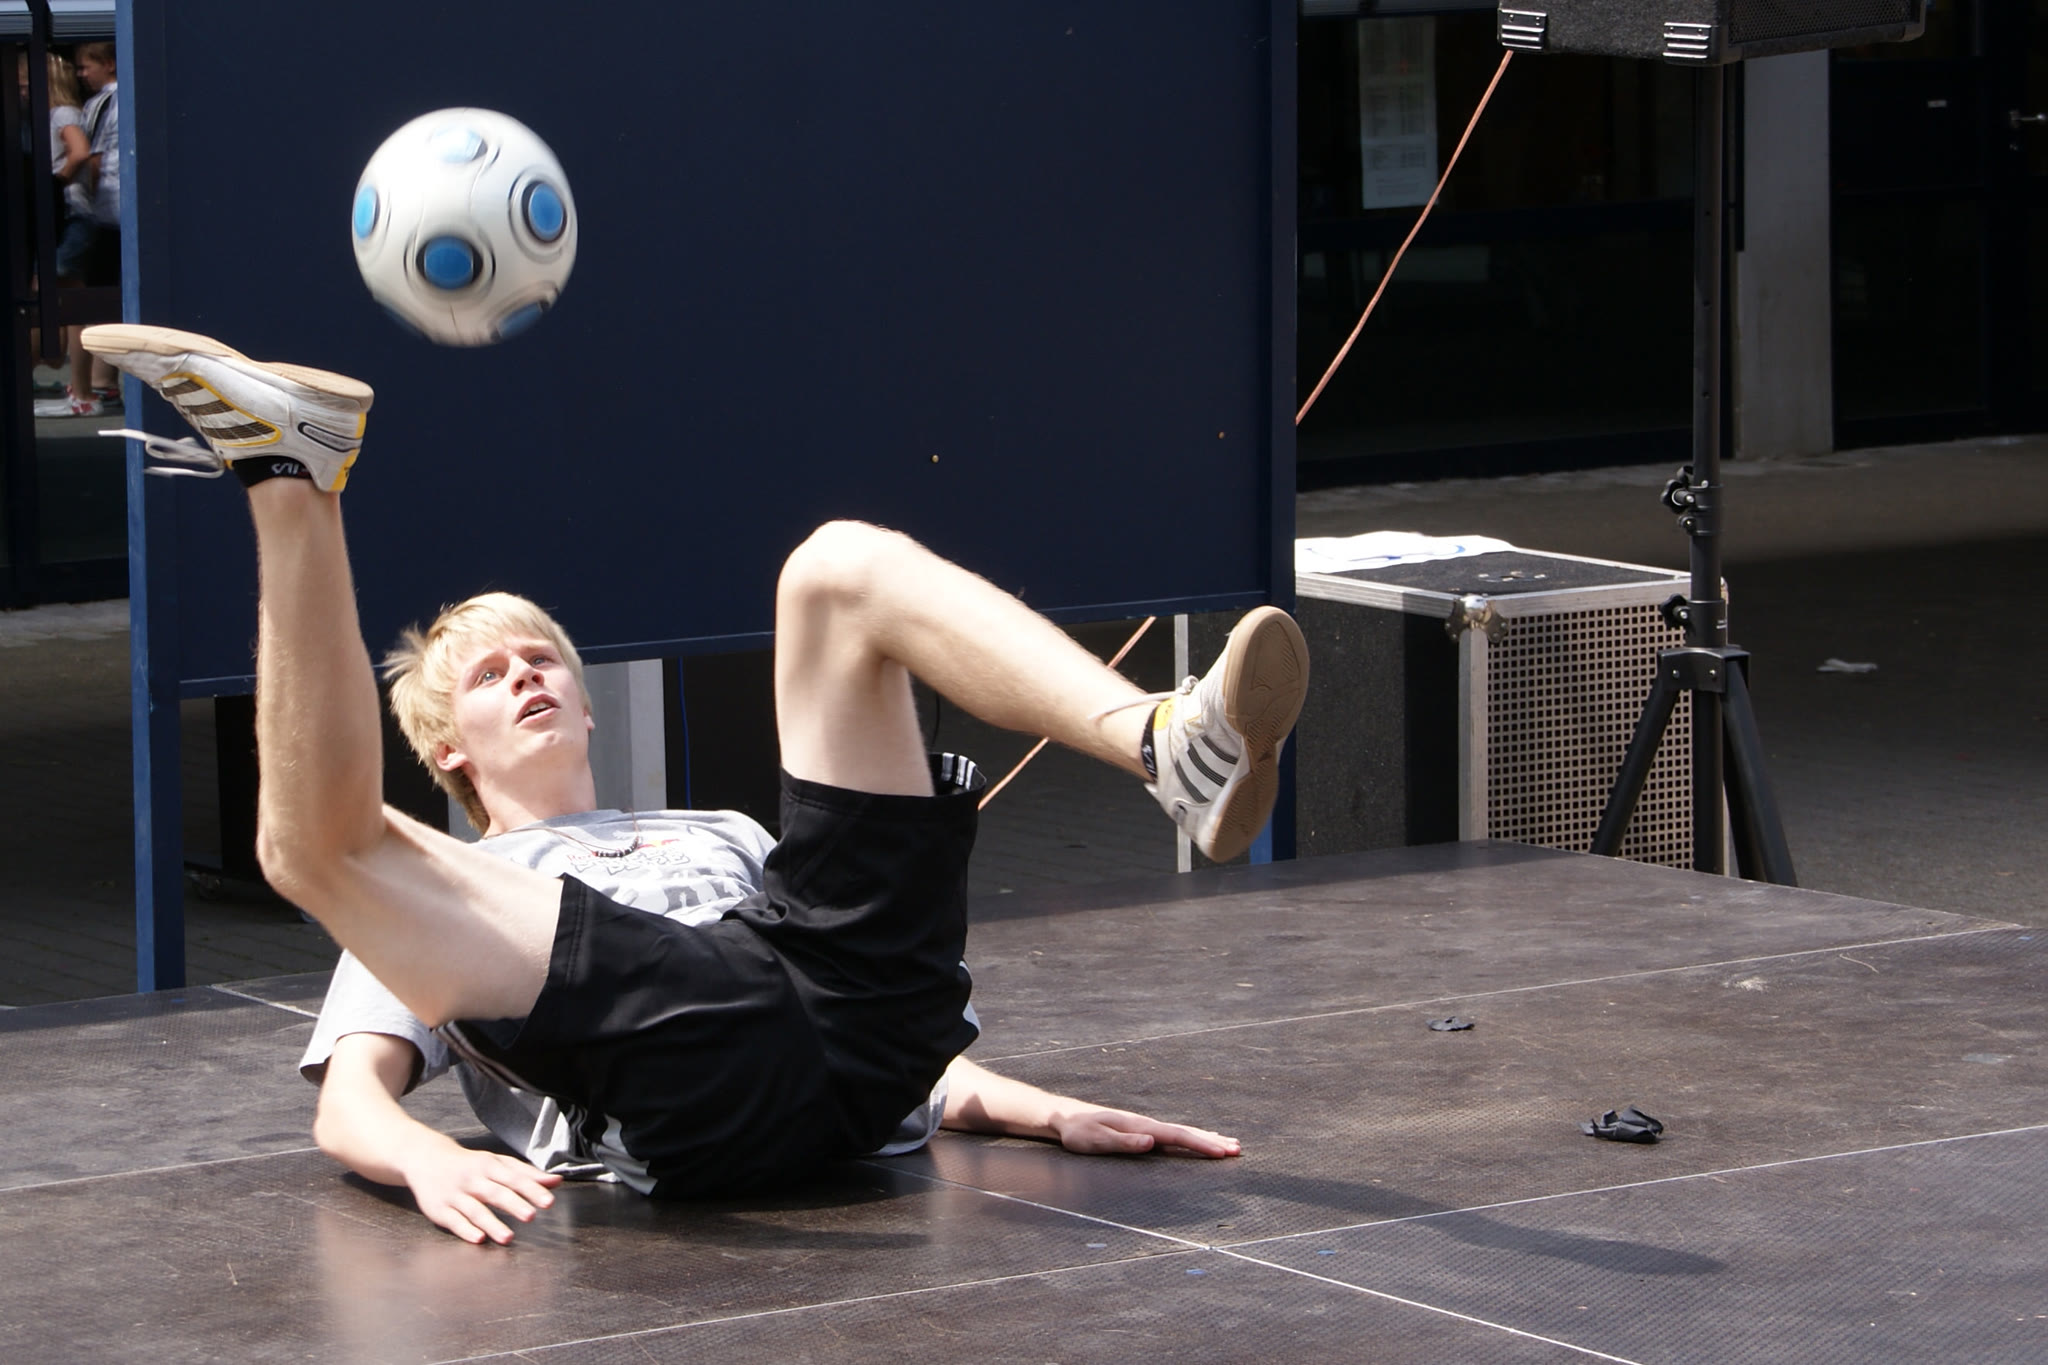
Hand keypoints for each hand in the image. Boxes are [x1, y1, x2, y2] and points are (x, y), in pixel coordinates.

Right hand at [402, 1144, 562, 1245]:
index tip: (548, 1201)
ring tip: (509, 1238)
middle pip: (495, 1193)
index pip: (514, 1178)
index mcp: (489, 1166)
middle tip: (532, 1216)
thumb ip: (526, 1173)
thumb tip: (557, 1181)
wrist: (426, 1159)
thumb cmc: (470, 1163)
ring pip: (475, 1210)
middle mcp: (472, 1180)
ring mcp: (455, 1195)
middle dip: (514, 1204)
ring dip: (492, 1224)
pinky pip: (454, 1221)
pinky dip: (466, 1230)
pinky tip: (479, 1239)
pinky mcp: (439, 1210)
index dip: (531, 1190)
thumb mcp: (497, 1163)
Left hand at [1050, 1107, 1240, 1158]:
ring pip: (1183, 1131)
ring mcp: (1146, 1125)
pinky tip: (1200, 1138)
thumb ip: (1123, 1142)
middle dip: (1212, 1141)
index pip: (1176, 1135)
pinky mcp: (1142, 1130)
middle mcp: (1147, 1123)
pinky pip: (1174, 1134)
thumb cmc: (1078, 1132)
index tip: (1222, 1152)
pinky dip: (1192, 1136)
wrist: (1066, 1116)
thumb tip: (1151, 1142)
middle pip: (1186, 1131)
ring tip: (1229, 1143)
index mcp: (1140, 1126)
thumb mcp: (1096, 1140)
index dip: (1200, 1144)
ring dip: (1206, 1137)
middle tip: (1238, 1149)